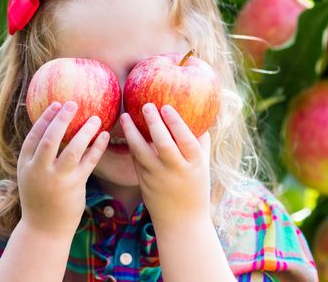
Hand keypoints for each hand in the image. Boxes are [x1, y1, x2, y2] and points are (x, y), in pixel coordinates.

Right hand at [17, 101, 108, 237]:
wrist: (44, 228)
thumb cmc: (39, 198)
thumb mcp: (30, 177)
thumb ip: (37, 157)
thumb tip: (50, 130)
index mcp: (26, 165)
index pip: (34, 136)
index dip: (45, 119)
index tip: (56, 105)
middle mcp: (40, 170)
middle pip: (51, 139)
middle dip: (62, 119)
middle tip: (73, 104)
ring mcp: (58, 179)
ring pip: (73, 149)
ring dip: (85, 131)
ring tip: (95, 118)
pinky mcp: (75, 186)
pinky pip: (89, 162)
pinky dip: (97, 147)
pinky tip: (104, 135)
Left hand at [121, 103, 211, 229]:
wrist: (181, 222)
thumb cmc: (195, 190)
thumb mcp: (203, 167)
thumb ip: (201, 144)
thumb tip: (200, 119)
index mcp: (194, 165)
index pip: (185, 140)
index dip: (176, 122)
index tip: (166, 107)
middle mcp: (175, 170)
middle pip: (163, 143)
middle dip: (153, 123)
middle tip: (146, 105)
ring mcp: (157, 177)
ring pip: (142, 152)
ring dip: (132, 133)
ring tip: (125, 116)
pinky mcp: (144, 182)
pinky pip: (136, 160)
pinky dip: (131, 145)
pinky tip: (127, 132)